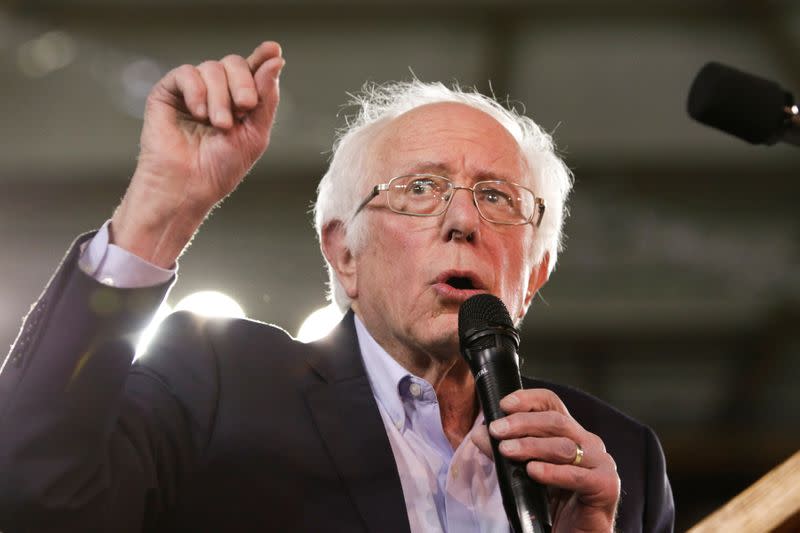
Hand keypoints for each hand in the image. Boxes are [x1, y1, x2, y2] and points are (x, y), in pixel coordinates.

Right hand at [111, 42, 284, 266]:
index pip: (252, 70)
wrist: (189, 186)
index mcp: (238, 101)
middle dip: (243, 83)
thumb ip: (266, 97)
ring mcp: (192, 91)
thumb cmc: (221, 168)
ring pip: (212, 67)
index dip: (262, 58)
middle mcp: (215, 92)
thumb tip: (276, 58)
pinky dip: (197, 90)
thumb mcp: (255, 133)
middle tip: (245, 107)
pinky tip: (199, 113)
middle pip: (234, 63)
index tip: (273, 50)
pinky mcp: (167, 93)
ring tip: (219, 125)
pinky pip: (186, 73)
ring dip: (220, 96)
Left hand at [471, 389, 619, 532]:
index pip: (551, 403)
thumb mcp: (523, 473)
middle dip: (522, 423)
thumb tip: (481, 434)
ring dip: (531, 446)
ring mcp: (601, 463)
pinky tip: (533, 471)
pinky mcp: (606, 486)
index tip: (503, 404)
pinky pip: (578, 476)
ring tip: (506, 451)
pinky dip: (553, 472)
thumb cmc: (549, 504)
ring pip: (564, 446)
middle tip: (496, 430)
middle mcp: (588, 443)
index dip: (528, 399)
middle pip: (556, 420)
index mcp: (570, 434)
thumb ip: (506, 452)